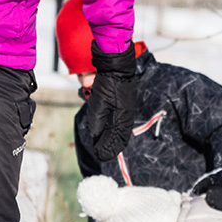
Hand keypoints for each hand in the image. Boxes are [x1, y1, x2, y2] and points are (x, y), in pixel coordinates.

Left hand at [86, 41, 137, 160]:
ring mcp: (124, 110)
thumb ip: (96, 121)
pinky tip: (106, 129)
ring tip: (103, 145)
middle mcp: (126, 117)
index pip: (118, 141)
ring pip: (118, 129)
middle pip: (119, 137)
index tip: (99, 155)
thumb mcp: (98, 103)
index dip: (108, 150)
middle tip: (101, 153)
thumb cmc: (109, 83)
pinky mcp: (121, 104)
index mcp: (123, 119)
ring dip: (111, 138)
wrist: (117, 65)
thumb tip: (95, 136)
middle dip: (110, 146)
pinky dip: (112, 128)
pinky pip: (117, 121)